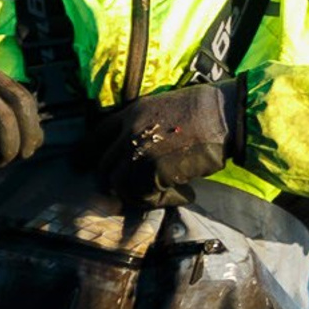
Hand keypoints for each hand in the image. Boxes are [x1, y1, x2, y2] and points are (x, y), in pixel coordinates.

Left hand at [88, 81, 240, 205]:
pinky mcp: (155, 168)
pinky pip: (144, 194)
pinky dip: (159, 201)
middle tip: (127, 193)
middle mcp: (131, 130)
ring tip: (159, 196)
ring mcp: (141, 150)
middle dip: (112, 182)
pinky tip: (182, 195)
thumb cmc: (208, 109)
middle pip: (104, 164)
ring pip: (118, 183)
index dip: (87, 152)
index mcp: (133, 112)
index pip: (97, 134)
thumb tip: (141, 150)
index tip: (81, 164)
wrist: (226, 113)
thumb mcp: (167, 107)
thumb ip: (148, 125)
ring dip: (136, 194)